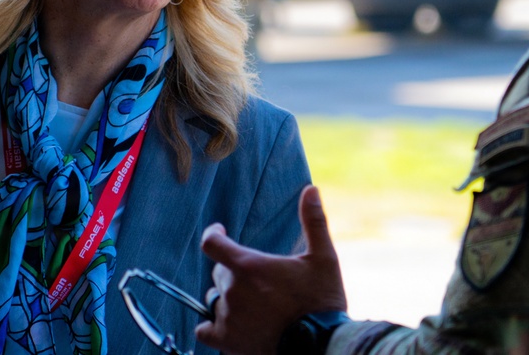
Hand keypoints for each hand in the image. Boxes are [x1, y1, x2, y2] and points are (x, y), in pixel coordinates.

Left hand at [194, 185, 347, 354]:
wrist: (320, 346)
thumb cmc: (322, 302)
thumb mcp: (324, 258)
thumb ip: (314, 221)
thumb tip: (311, 189)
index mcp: (250, 267)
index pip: (212, 243)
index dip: (213, 234)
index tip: (220, 232)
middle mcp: (233, 291)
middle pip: (220, 274)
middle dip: (235, 273)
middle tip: (261, 281)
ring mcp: (228, 318)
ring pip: (216, 301)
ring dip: (230, 300)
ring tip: (256, 306)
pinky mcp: (227, 342)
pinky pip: (205, 331)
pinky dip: (213, 328)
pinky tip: (232, 326)